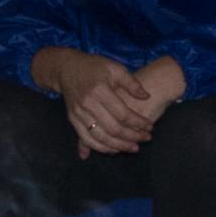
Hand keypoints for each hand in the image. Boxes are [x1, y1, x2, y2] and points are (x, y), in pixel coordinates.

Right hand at [32, 47, 170, 154]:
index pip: (123, 113)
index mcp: (100, 90)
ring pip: (100, 137)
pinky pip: (86, 139)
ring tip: (133, 148)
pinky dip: (100, 147)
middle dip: (132, 137)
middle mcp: (88, 103)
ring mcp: (78, 113)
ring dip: (118, 146)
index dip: (138, 122)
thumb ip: (131, 83)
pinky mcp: (72, 119)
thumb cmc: (94, 66)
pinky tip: (114, 150)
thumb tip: (146, 97)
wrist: (66, 68)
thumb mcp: (114, 68)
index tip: (150, 126)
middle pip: (112, 128)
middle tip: (146, 139)